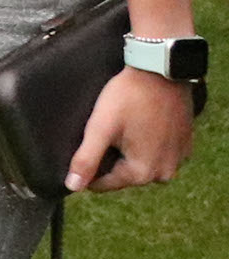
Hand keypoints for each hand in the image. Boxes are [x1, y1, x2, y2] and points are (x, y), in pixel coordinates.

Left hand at [69, 65, 198, 191]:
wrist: (161, 72)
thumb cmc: (129, 98)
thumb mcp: (100, 127)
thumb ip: (86, 159)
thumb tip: (73, 187)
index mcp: (143, 173)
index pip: (104, 184)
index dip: (87, 168)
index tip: (83, 147)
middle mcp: (165, 173)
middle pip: (123, 174)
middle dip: (110, 157)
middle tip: (105, 130)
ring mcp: (178, 159)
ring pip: (141, 162)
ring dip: (128, 150)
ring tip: (122, 126)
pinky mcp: (184, 145)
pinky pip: (157, 152)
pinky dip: (146, 142)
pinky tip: (139, 124)